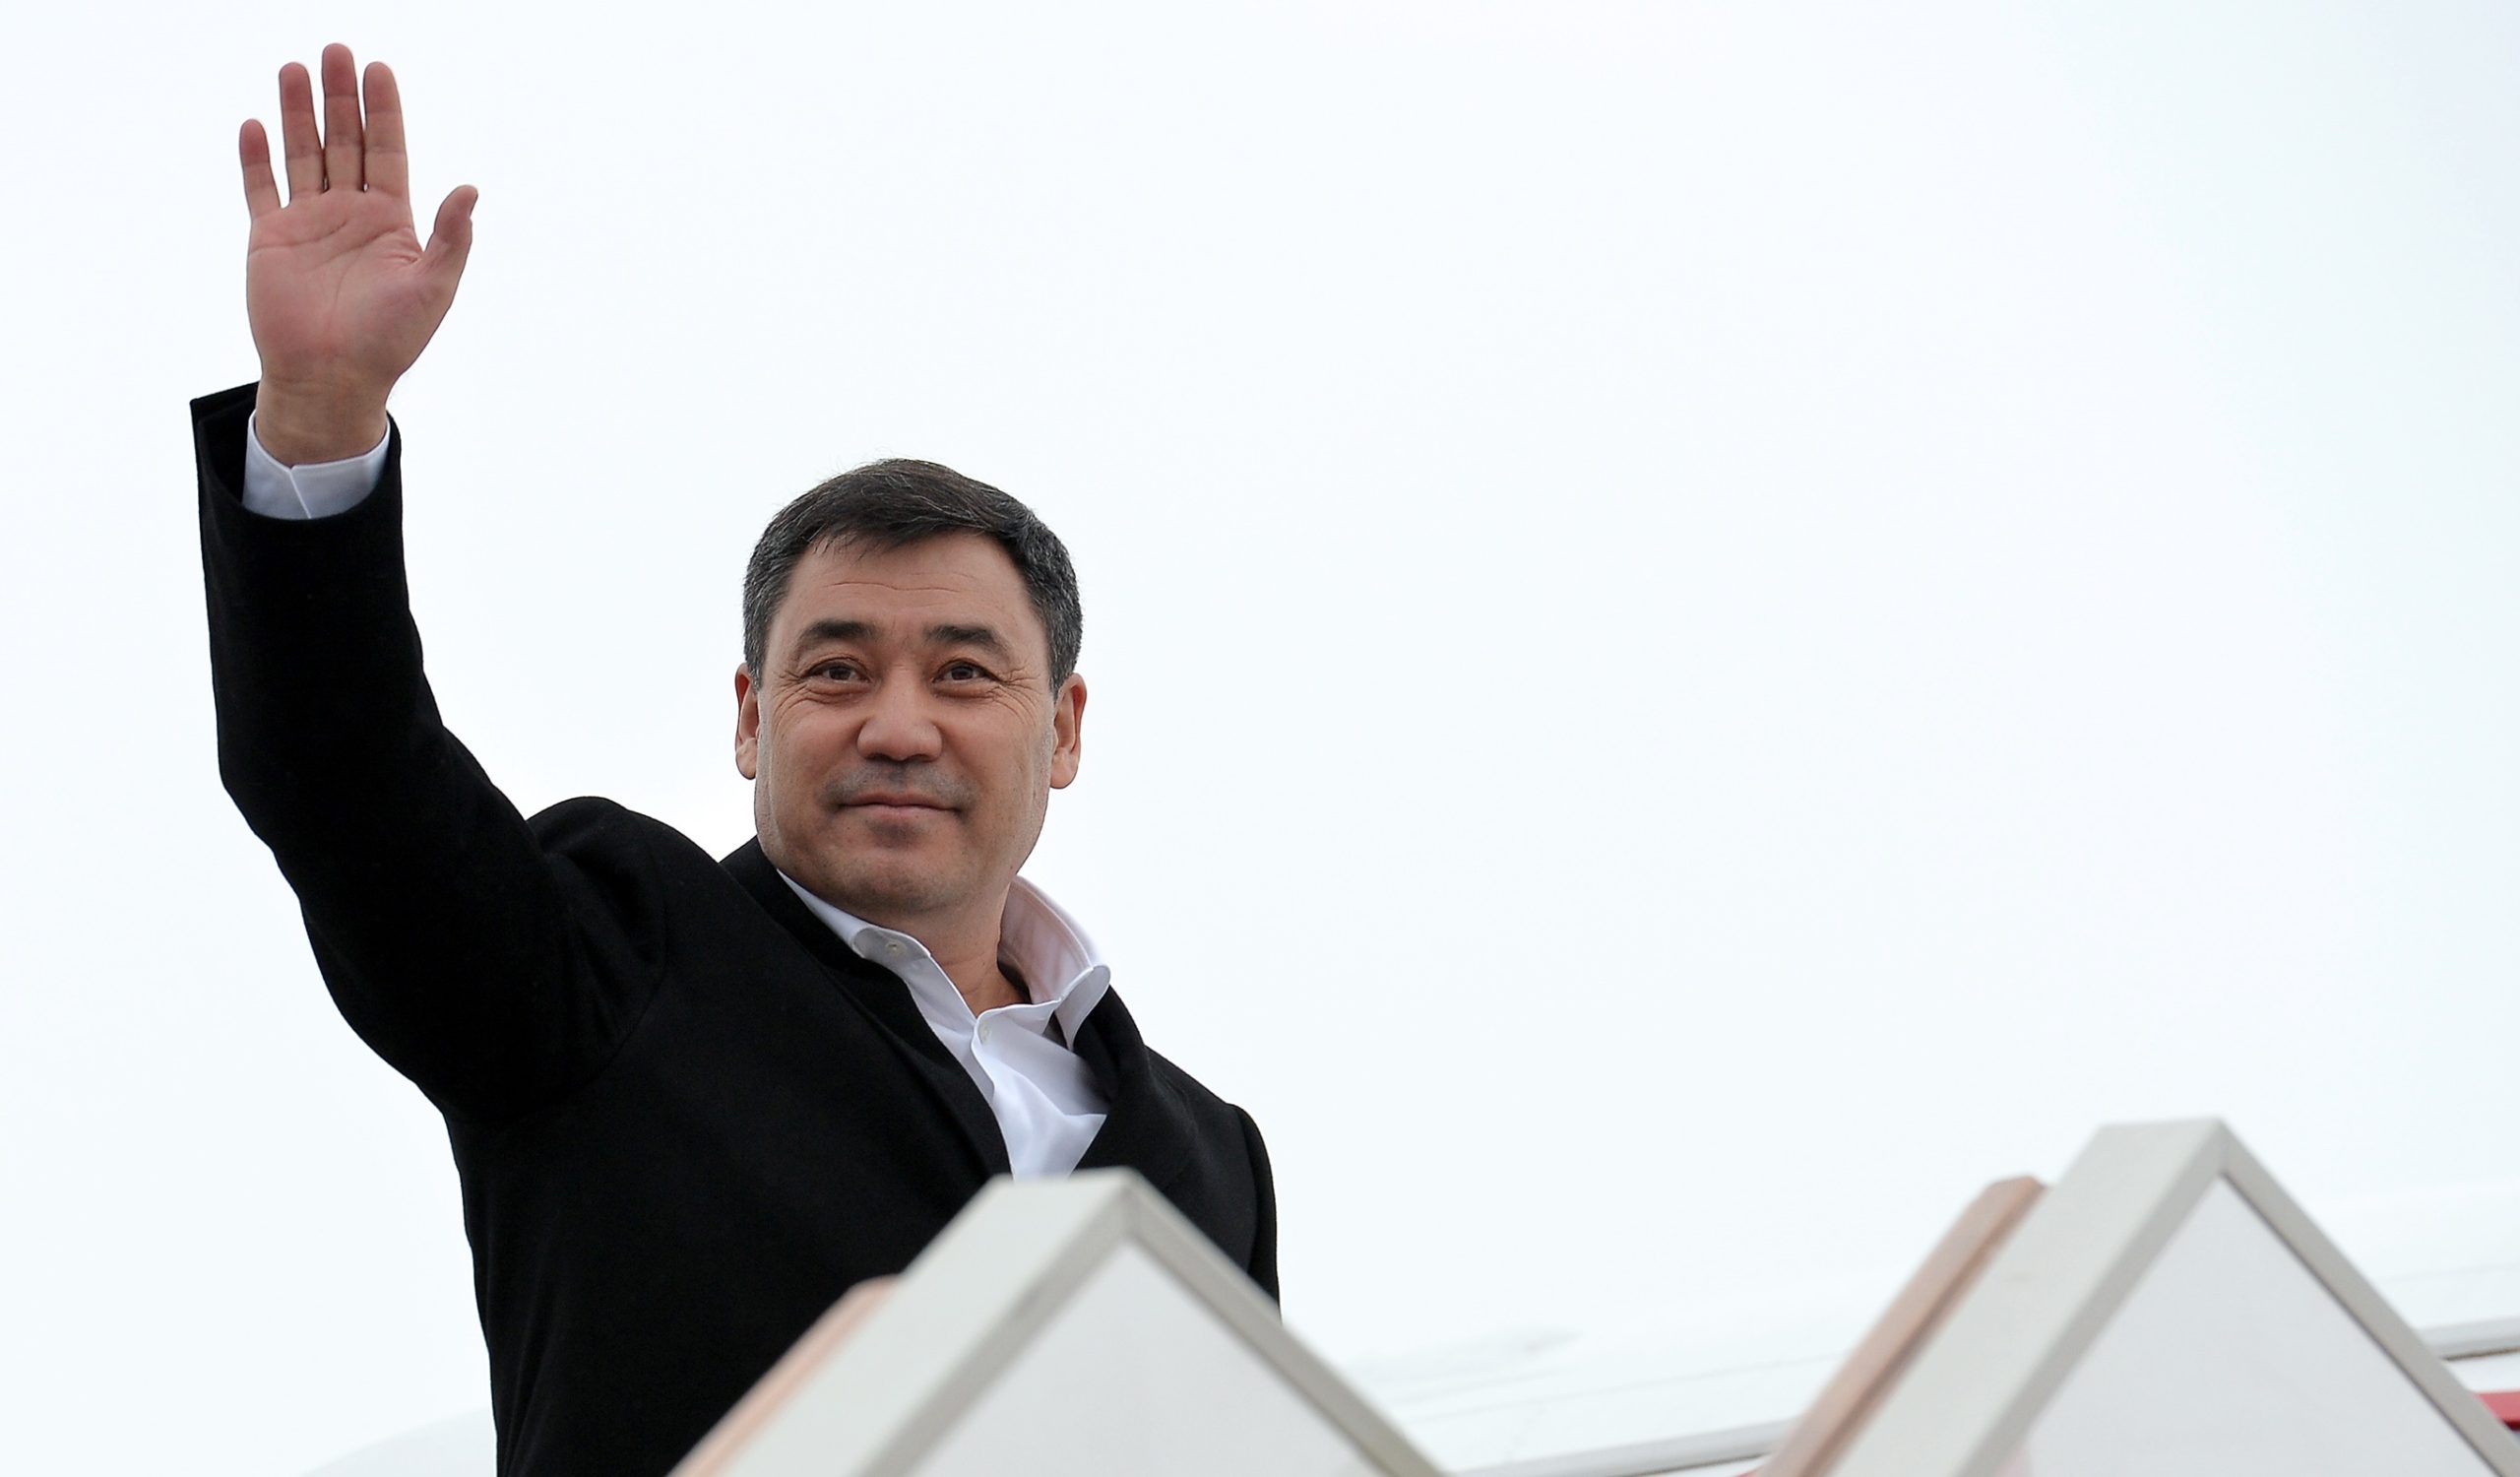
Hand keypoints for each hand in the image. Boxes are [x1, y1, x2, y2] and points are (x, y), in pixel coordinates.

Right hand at [239, 44, 475, 462]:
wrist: (333, 379)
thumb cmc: (390, 342)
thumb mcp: (433, 289)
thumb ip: (452, 238)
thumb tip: (470, 189)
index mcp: (391, 221)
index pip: (387, 151)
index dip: (383, 110)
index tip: (378, 68)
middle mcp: (350, 214)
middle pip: (344, 141)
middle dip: (340, 97)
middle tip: (336, 51)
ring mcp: (309, 223)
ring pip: (303, 154)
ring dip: (297, 113)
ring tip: (294, 69)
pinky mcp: (271, 239)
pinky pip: (262, 189)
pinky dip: (257, 159)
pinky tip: (255, 124)